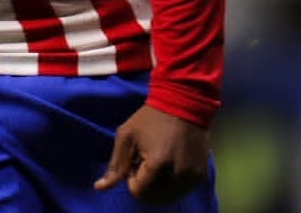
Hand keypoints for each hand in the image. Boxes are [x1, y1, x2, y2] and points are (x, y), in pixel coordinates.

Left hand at [94, 104, 210, 203]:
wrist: (183, 102)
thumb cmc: (150, 117)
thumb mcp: (126, 135)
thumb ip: (115, 165)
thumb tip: (99, 188)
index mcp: (158, 164)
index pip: (139, 192)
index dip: (132, 178)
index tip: (134, 160)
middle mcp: (178, 174)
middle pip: (154, 198)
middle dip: (145, 184)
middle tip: (144, 161)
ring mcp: (193, 177)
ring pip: (169, 197)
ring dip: (158, 186)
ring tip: (157, 162)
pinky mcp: (201, 176)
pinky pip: (182, 191)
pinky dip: (171, 184)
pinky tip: (169, 164)